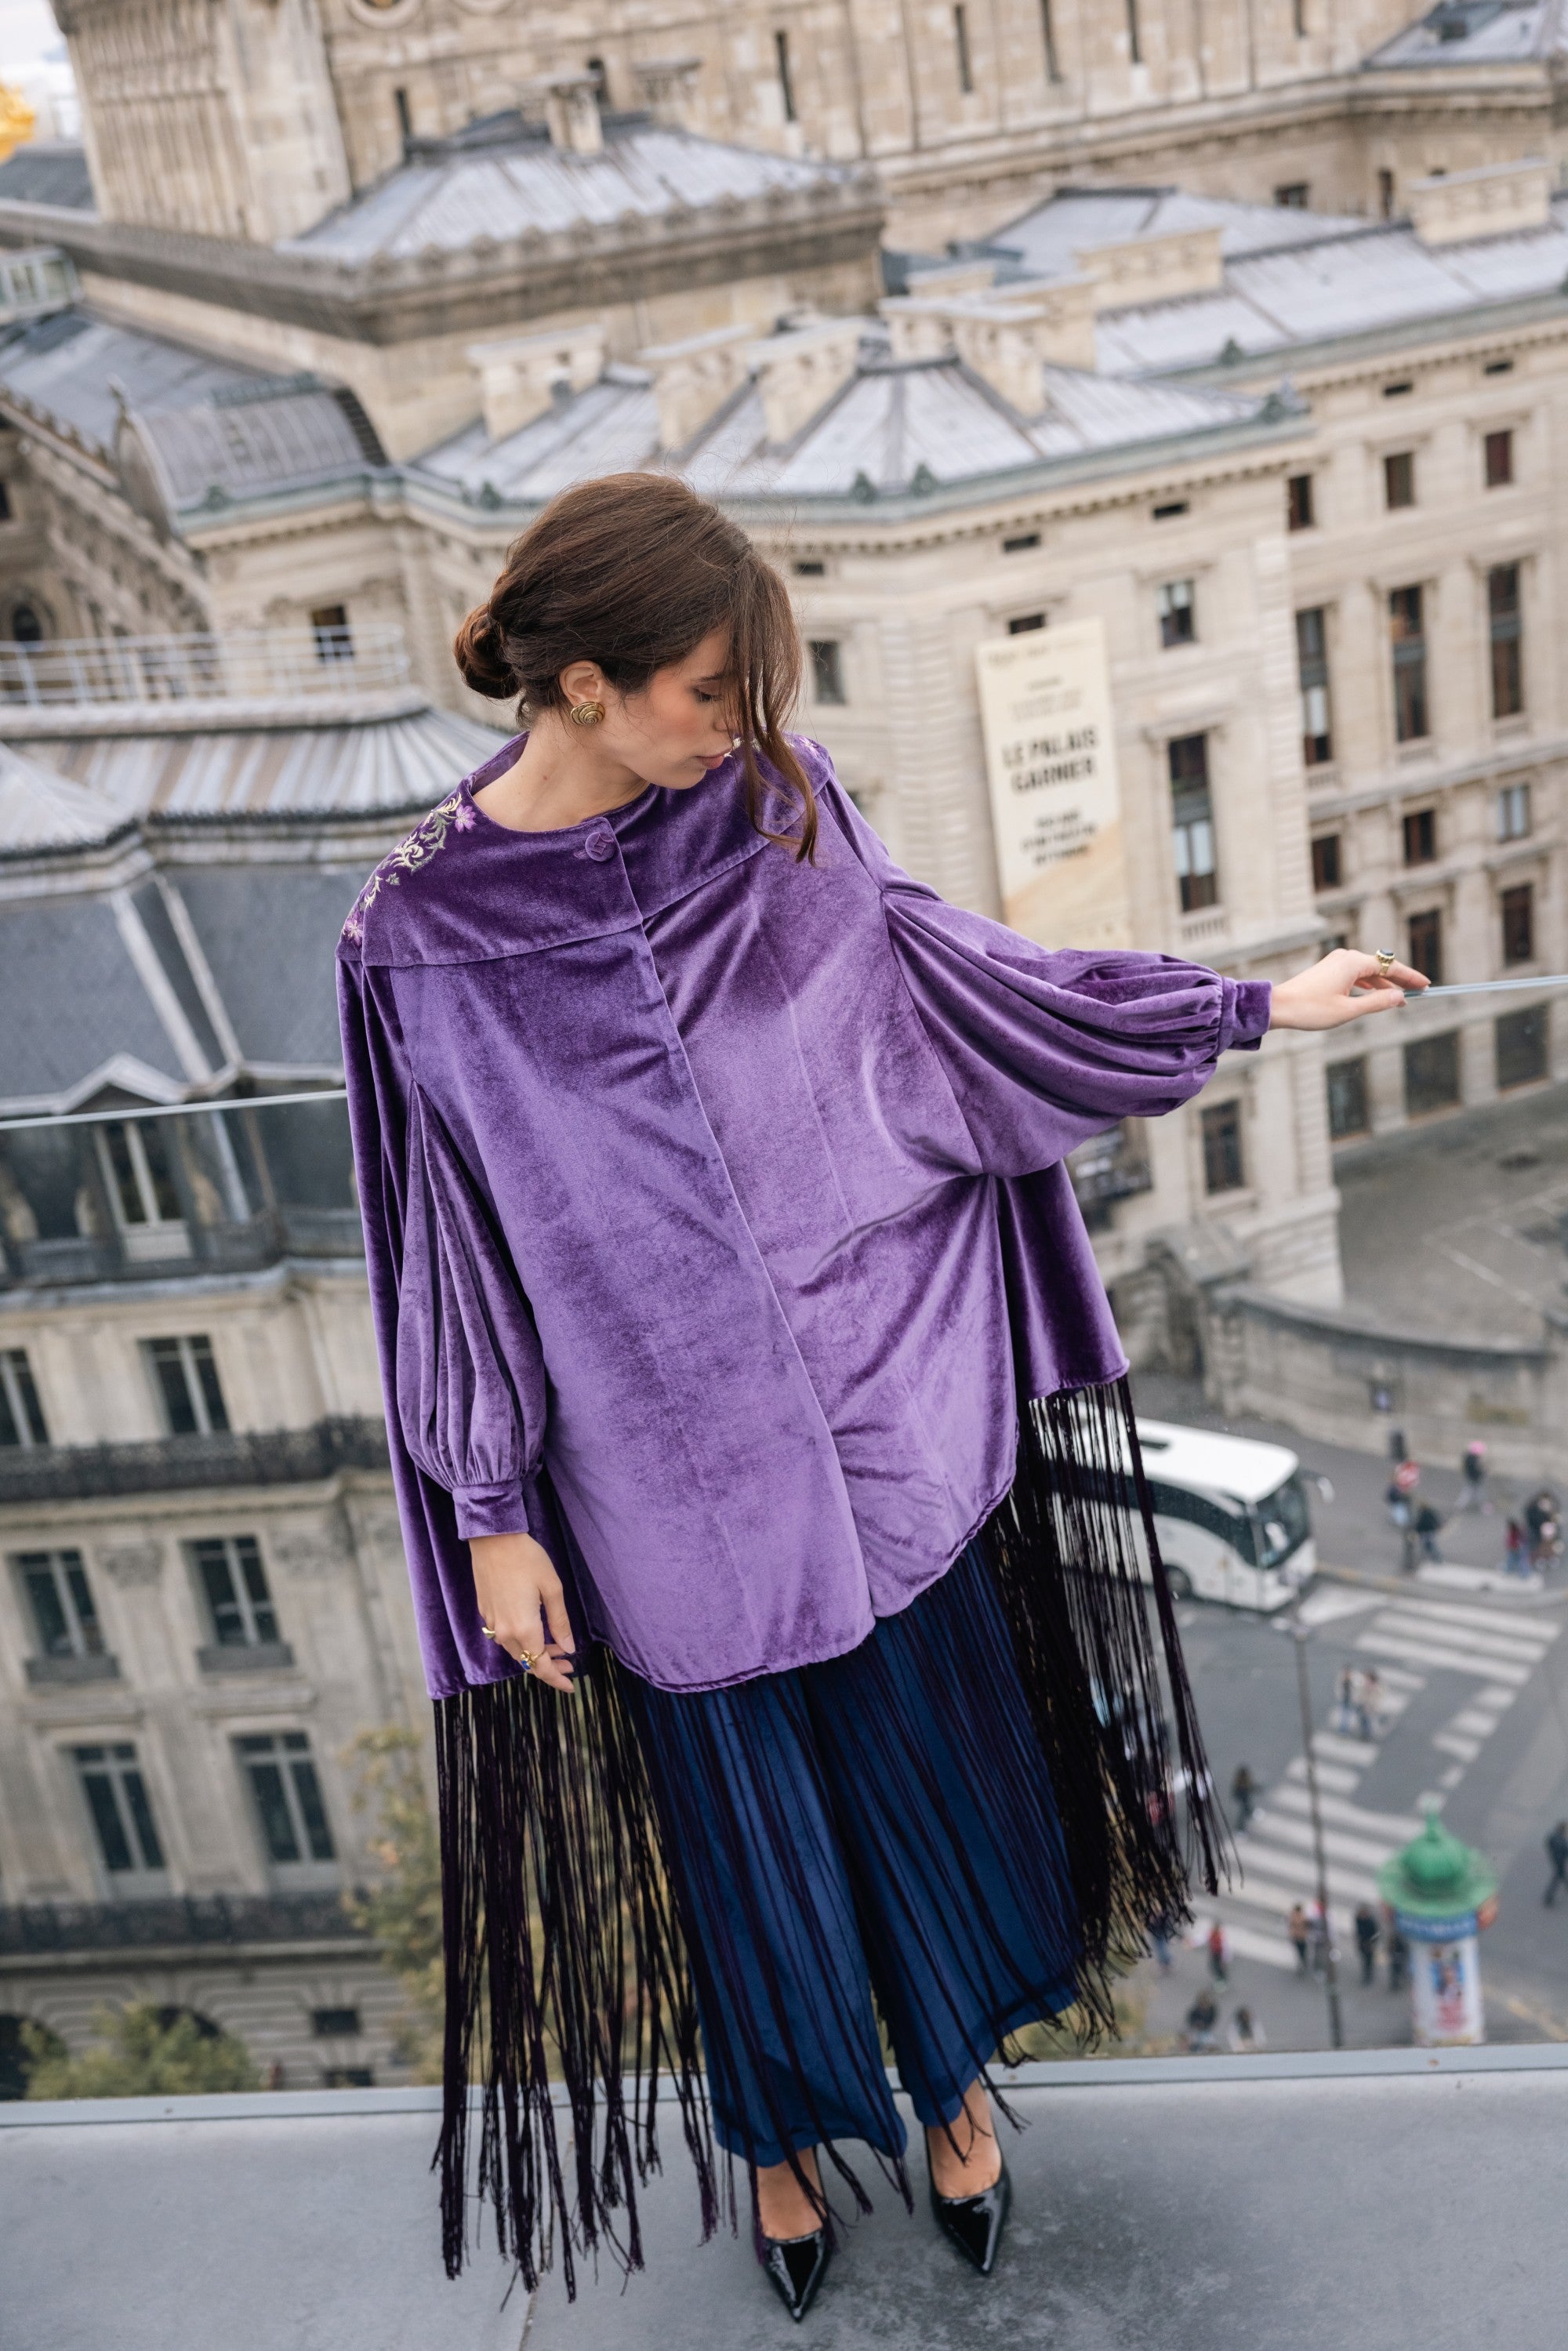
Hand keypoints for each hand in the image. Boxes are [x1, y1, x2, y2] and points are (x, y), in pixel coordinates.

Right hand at [468, 1531, 576, 1692]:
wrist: (493, 1539)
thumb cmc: (528, 1559)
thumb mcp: (552, 1589)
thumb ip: (560, 1622)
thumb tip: (568, 1648)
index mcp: (524, 1628)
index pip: (541, 1666)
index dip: (556, 1679)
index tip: (570, 1686)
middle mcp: (505, 1632)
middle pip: (527, 1661)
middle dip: (548, 1665)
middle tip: (568, 1662)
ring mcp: (492, 1623)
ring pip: (514, 1650)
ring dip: (534, 1652)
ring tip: (555, 1645)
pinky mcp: (485, 1612)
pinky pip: (504, 1637)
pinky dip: (520, 1640)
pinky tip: (533, 1629)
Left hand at [1268, 949, 1427, 1031]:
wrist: (1278, 1006)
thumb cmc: (1310, 1009)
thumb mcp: (1348, 1010)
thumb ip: (1377, 1003)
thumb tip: (1400, 997)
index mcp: (1353, 963)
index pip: (1391, 967)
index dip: (1410, 977)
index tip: (1426, 985)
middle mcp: (1346, 957)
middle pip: (1381, 967)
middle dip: (1400, 980)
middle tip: (1419, 992)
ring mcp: (1336, 962)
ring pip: (1369, 972)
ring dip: (1385, 984)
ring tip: (1400, 998)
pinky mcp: (1329, 970)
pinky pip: (1356, 975)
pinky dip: (1369, 985)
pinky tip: (1376, 994)